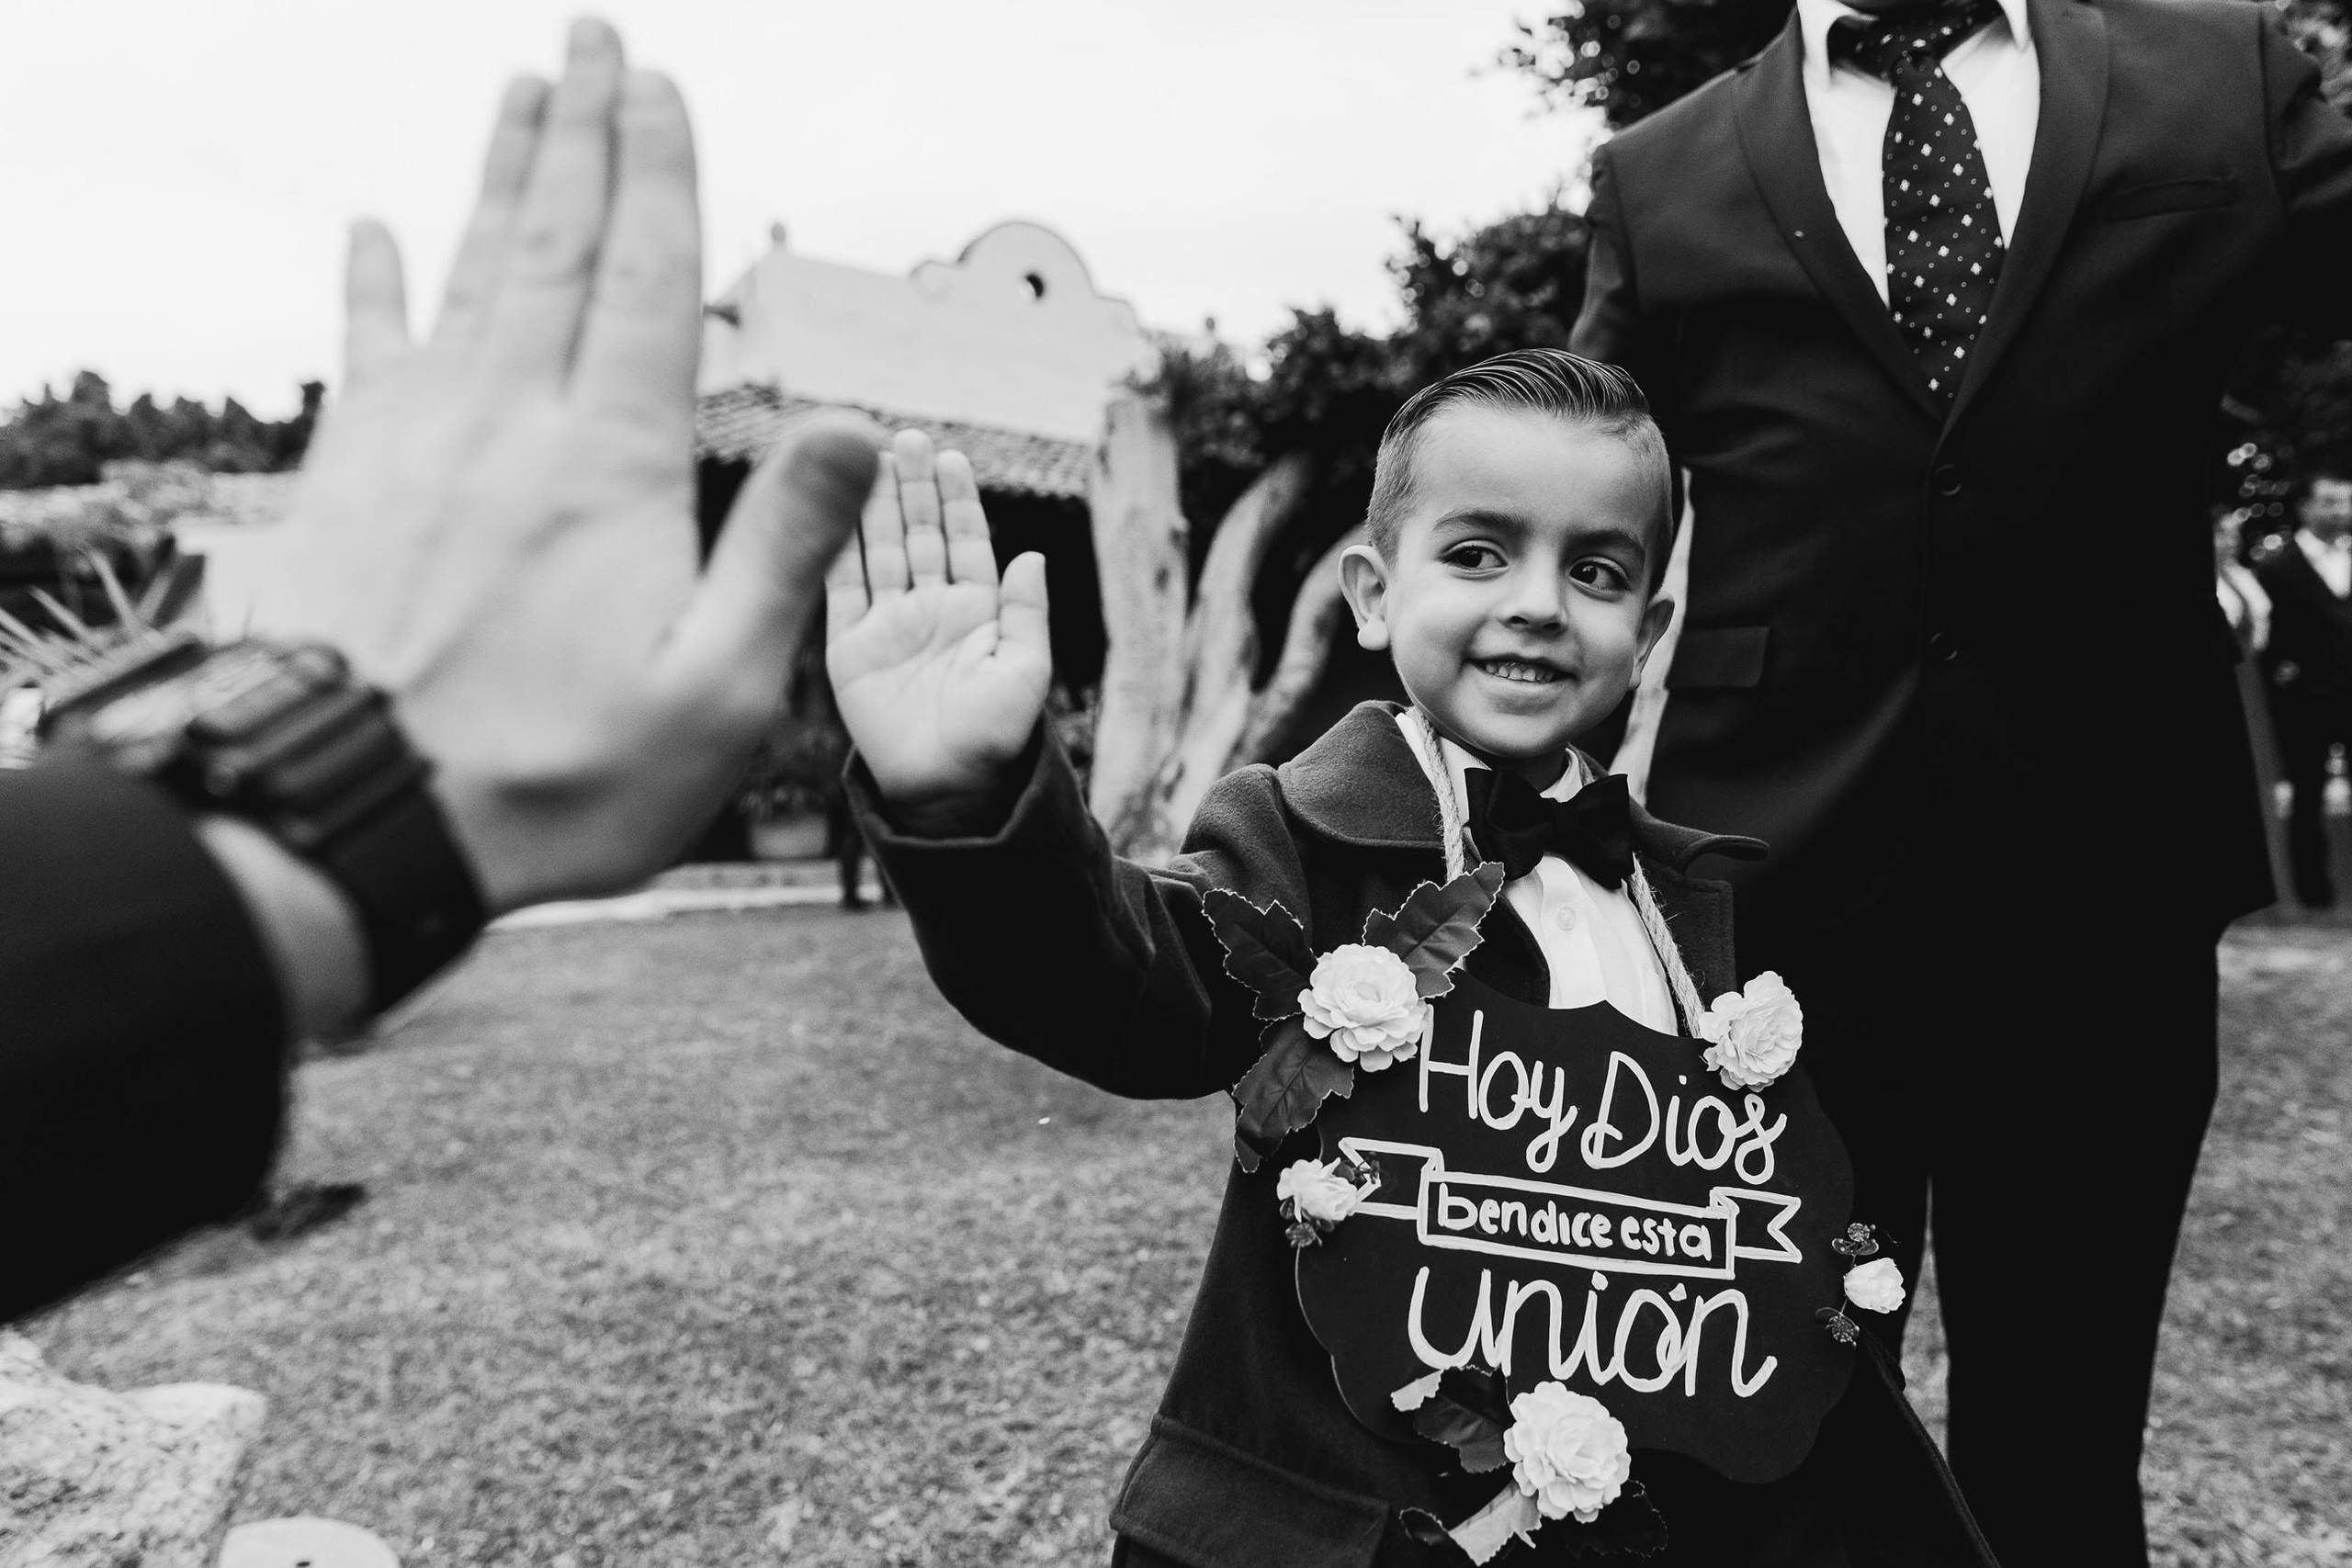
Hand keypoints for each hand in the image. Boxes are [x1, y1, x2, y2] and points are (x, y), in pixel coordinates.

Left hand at [250, 19, 880, 913]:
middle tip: (593, 36)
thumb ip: (783, 548)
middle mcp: (506, 425)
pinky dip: (371, 284)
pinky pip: (363, 352)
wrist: (354, 820)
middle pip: (551, 246)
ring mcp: (414, 444)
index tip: (662, 86)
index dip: (657, 177)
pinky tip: (373, 227)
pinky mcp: (343, 483)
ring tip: (520, 90)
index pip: (642, 284)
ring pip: (466, 277)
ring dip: (498, 179)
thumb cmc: (556, 778)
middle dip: (579, 133)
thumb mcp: (714, 690)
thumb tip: (860, 423)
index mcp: (608, 466)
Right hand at [827, 430, 1053, 811]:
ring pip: (878, 551)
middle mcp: (930, 611)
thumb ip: (1026, 613)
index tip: (950, 458)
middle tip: (904, 438)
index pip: (965, 542)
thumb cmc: (995, 738)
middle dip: (912, 487)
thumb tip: (1033, 555)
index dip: (958, 501)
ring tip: (868, 456)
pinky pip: (840, 588)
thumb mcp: (1025, 672)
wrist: (945, 789)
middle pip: (918, 535)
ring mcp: (887, 626)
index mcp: (976, 613)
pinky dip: (836, 548)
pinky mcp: (849, 648)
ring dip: (874, 506)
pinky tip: (833, 509)